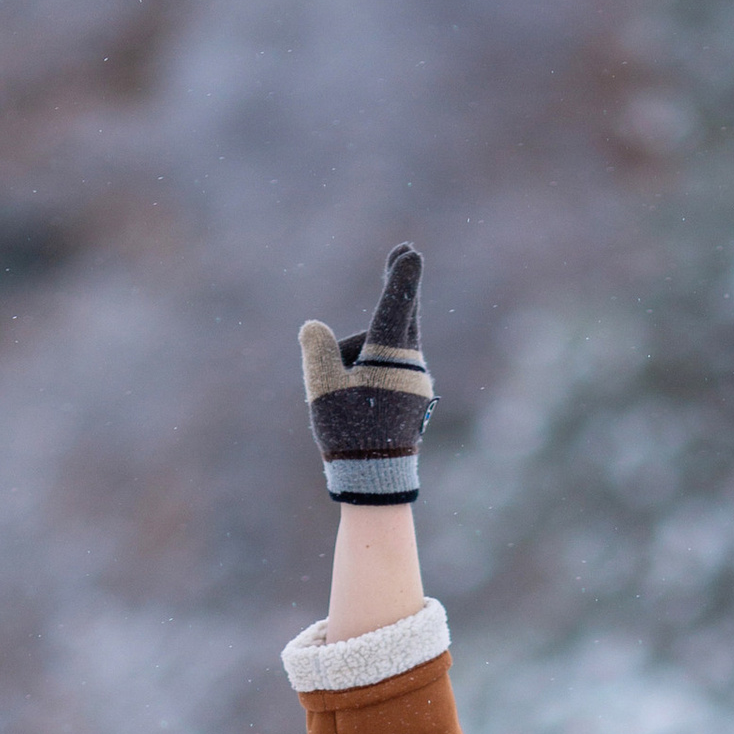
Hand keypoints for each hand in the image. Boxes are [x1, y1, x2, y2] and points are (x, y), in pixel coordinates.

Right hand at [299, 243, 434, 503]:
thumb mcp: (322, 389)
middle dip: (400, 289)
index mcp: (390, 357)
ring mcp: (417, 382)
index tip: (410, 252)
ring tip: (345, 400)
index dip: (400, 277)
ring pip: (385, 351)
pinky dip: (373, 373)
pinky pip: (391, 372)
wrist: (376, 481)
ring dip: (363, 358)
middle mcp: (412, 365)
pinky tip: (359, 405)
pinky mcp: (415, 397)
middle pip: (400, 318)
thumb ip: (317, 349)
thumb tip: (315, 327)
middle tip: (405, 254)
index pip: (395, 306)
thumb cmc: (348, 434)